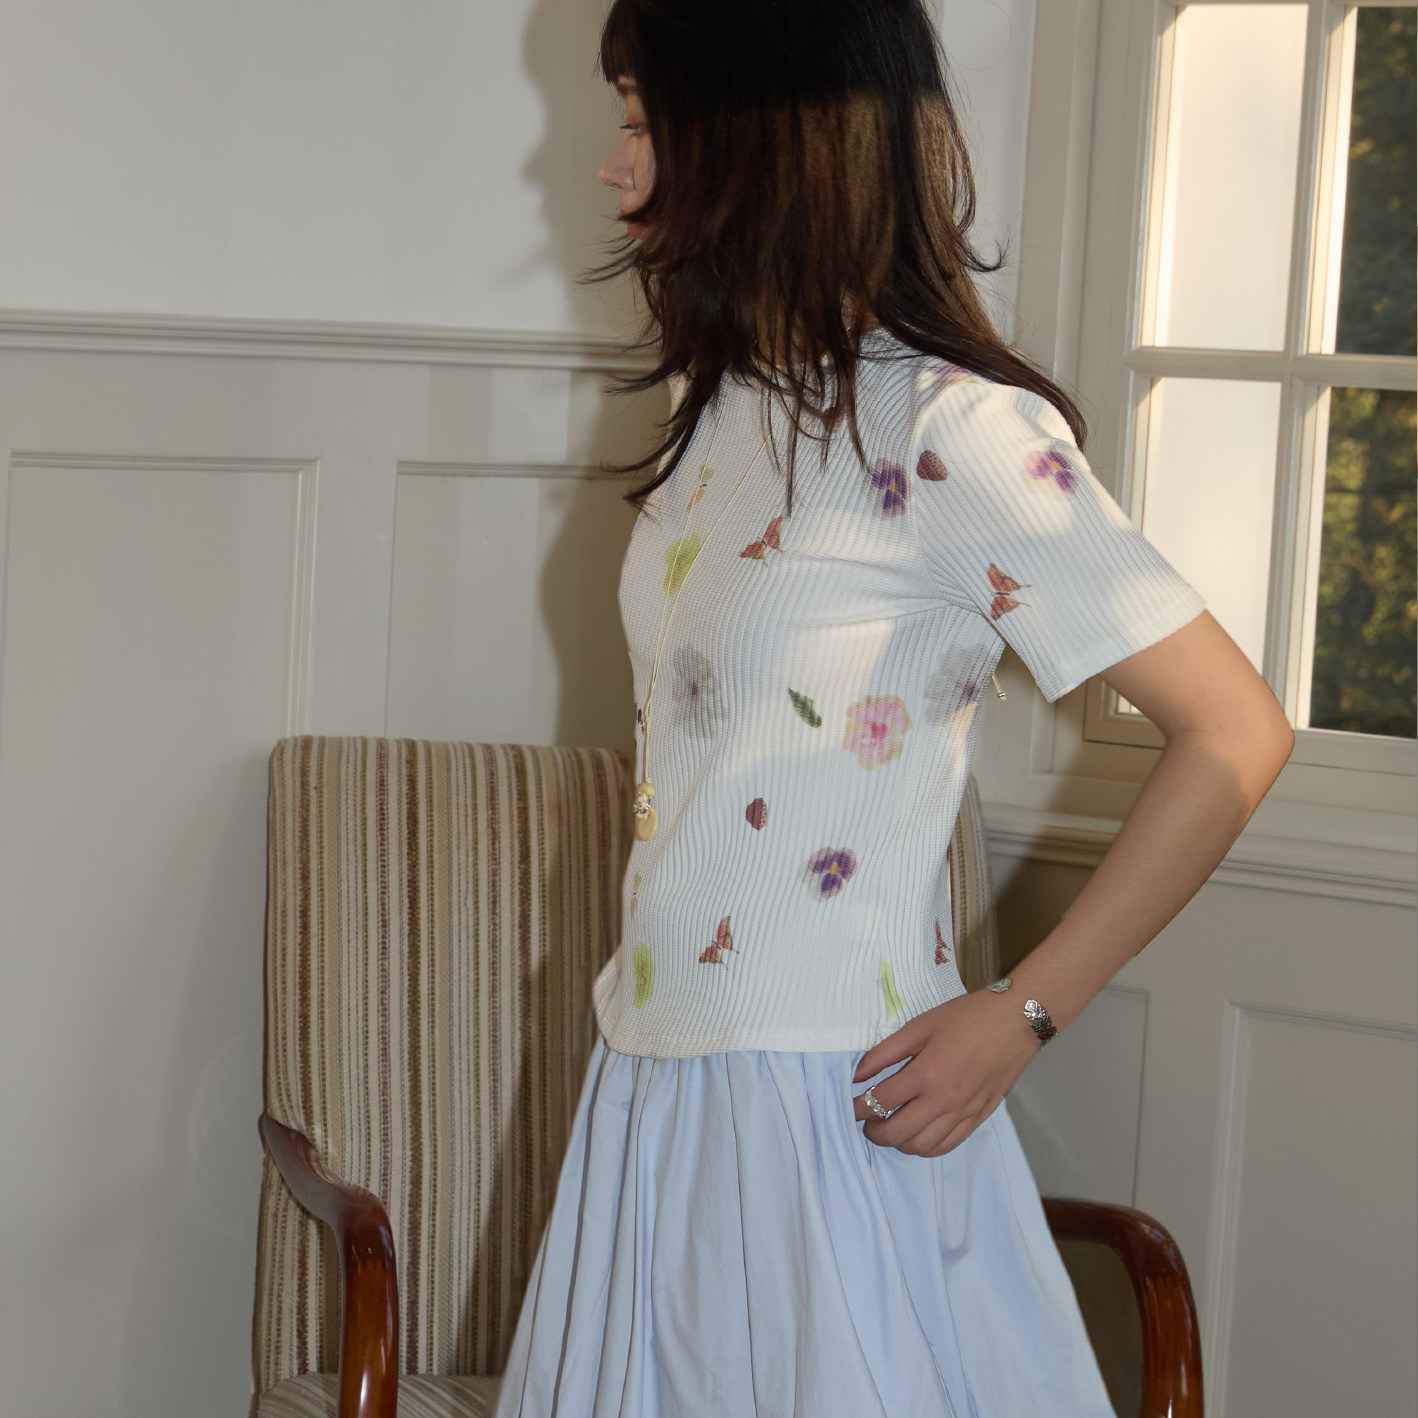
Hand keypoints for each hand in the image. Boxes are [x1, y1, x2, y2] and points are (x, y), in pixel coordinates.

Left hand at [851, 989, 1039, 1156]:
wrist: (1016, 1022)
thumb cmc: (967, 1017)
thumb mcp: (921, 1025)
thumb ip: (887, 1051)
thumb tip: (858, 1074)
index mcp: (927, 1074)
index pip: (881, 1101)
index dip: (858, 1107)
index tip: (849, 1106)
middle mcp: (944, 1100)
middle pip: (898, 1133)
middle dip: (874, 1132)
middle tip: (866, 1122)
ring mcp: (963, 1113)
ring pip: (922, 1147)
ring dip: (899, 1143)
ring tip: (891, 1128)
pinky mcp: (979, 1118)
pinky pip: (947, 1146)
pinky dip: (926, 1147)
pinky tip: (918, 1134)